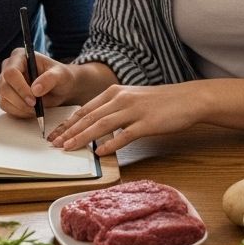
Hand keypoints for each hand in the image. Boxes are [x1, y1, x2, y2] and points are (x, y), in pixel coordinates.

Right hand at [0, 47, 77, 116]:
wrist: (61, 88)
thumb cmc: (61, 77)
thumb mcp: (60, 75)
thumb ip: (50, 79)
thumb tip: (35, 90)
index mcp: (20, 56)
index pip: (11, 72)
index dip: (20, 87)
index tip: (33, 99)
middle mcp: (9, 67)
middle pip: (4, 87)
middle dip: (20, 100)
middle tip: (35, 107)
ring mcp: (5, 82)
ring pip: (4, 99)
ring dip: (20, 108)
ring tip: (36, 109)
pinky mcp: (6, 95)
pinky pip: (6, 107)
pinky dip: (19, 112)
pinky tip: (31, 111)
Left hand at [47, 83, 203, 156]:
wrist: (188, 99)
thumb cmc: (161, 102)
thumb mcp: (132, 99)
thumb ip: (114, 109)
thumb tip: (95, 126)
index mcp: (115, 92)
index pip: (85, 109)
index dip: (68, 123)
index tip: (55, 134)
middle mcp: (121, 98)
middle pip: (90, 117)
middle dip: (70, 132)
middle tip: (55, 144)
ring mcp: (134, 110)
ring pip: (102, 125)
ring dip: (83, 137)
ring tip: (69, 148)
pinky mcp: (147, 123)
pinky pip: (125, 135)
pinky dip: (110, 144)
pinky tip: (99, 153)